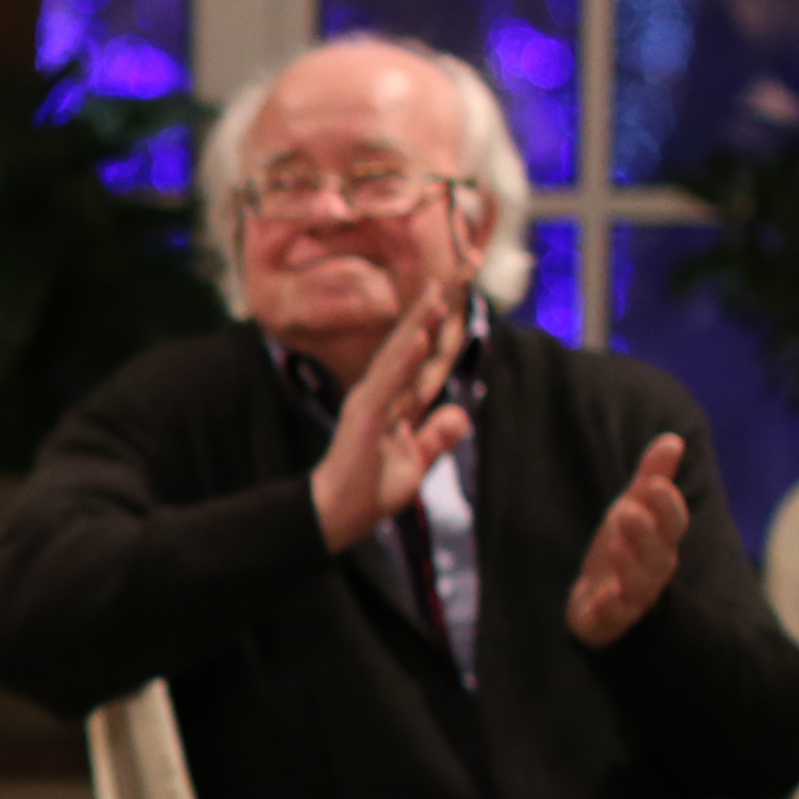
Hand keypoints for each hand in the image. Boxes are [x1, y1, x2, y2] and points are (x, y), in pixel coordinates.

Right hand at [305, 270, 475, 552]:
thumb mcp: (414, 464)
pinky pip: (387, 382)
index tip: (452, 309)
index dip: (438, 339)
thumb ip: (435, 438)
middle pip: (408, 351)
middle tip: (443, 283)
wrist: (337, 515)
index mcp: (395, 407)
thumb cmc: (369, 491)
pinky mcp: (364, 415)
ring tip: (434, 297)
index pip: (421, 367)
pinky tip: (418, 336)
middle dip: (426, 318)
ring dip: (416, 326)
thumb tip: (461, 414)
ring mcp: (370, 403)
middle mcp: (381, 397)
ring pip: (397, 357)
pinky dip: (403, 358)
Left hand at [565, 433, 690, 647]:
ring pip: (639, 585)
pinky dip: (611, 607)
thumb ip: (651, 478)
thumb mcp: (633, 507)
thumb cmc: (623, 546)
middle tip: (627, 512)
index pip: (674, 523)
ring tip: (615, 546)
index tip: (656, 484)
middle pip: (658, 554)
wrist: (596, 597)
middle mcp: (653, 569)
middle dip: (645, 533)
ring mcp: (633, 596)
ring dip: (630, 567)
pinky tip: (603, 595)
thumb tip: (673, 439)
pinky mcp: (609, 617)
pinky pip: (615, 615)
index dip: (667, 505)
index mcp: (662, 540)